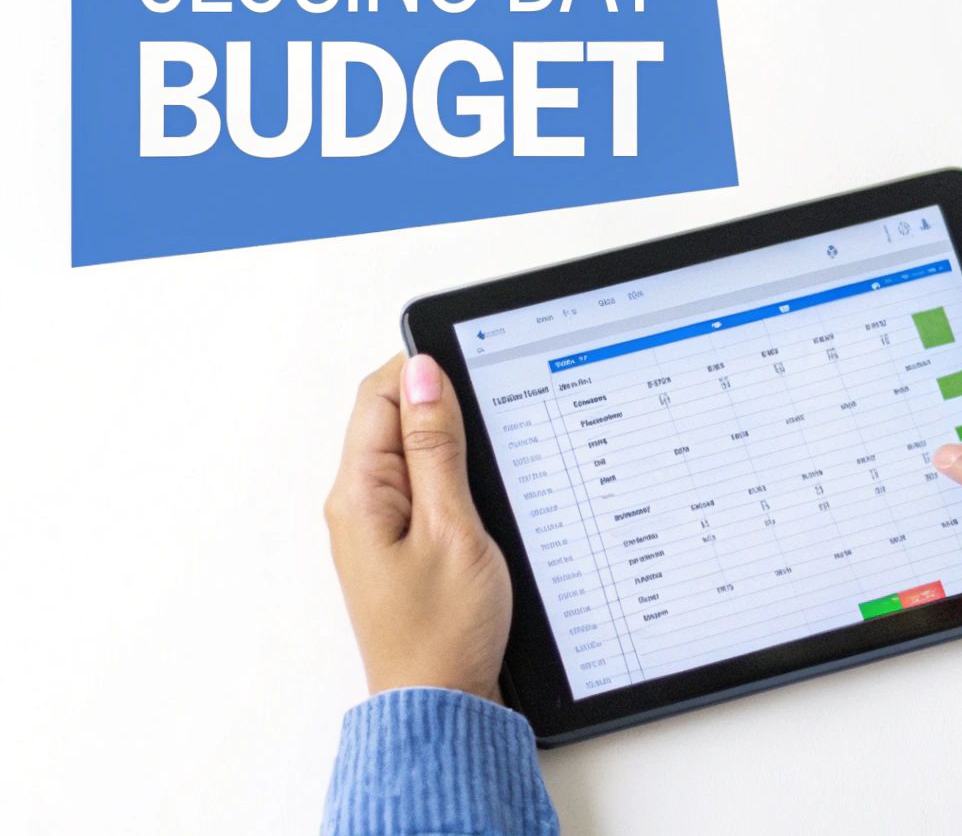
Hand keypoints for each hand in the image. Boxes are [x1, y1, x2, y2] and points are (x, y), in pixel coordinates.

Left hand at [324, 353, 511, 702]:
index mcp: (359, 493)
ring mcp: (378, 526)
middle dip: (440, 403)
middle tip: (492, 417)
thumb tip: (424, 375)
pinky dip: (453, 477)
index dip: (424, 370)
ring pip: (411, 452)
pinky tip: (483, 494)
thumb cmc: (444, 631)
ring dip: (450, 442)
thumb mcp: (452, 525)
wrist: (442, 704)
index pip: (378, 395)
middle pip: (390, 418)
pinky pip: (422, 487)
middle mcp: (358, 504)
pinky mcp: (401, 545)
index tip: (474, 368)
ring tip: (491, 461)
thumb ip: (437, 447)